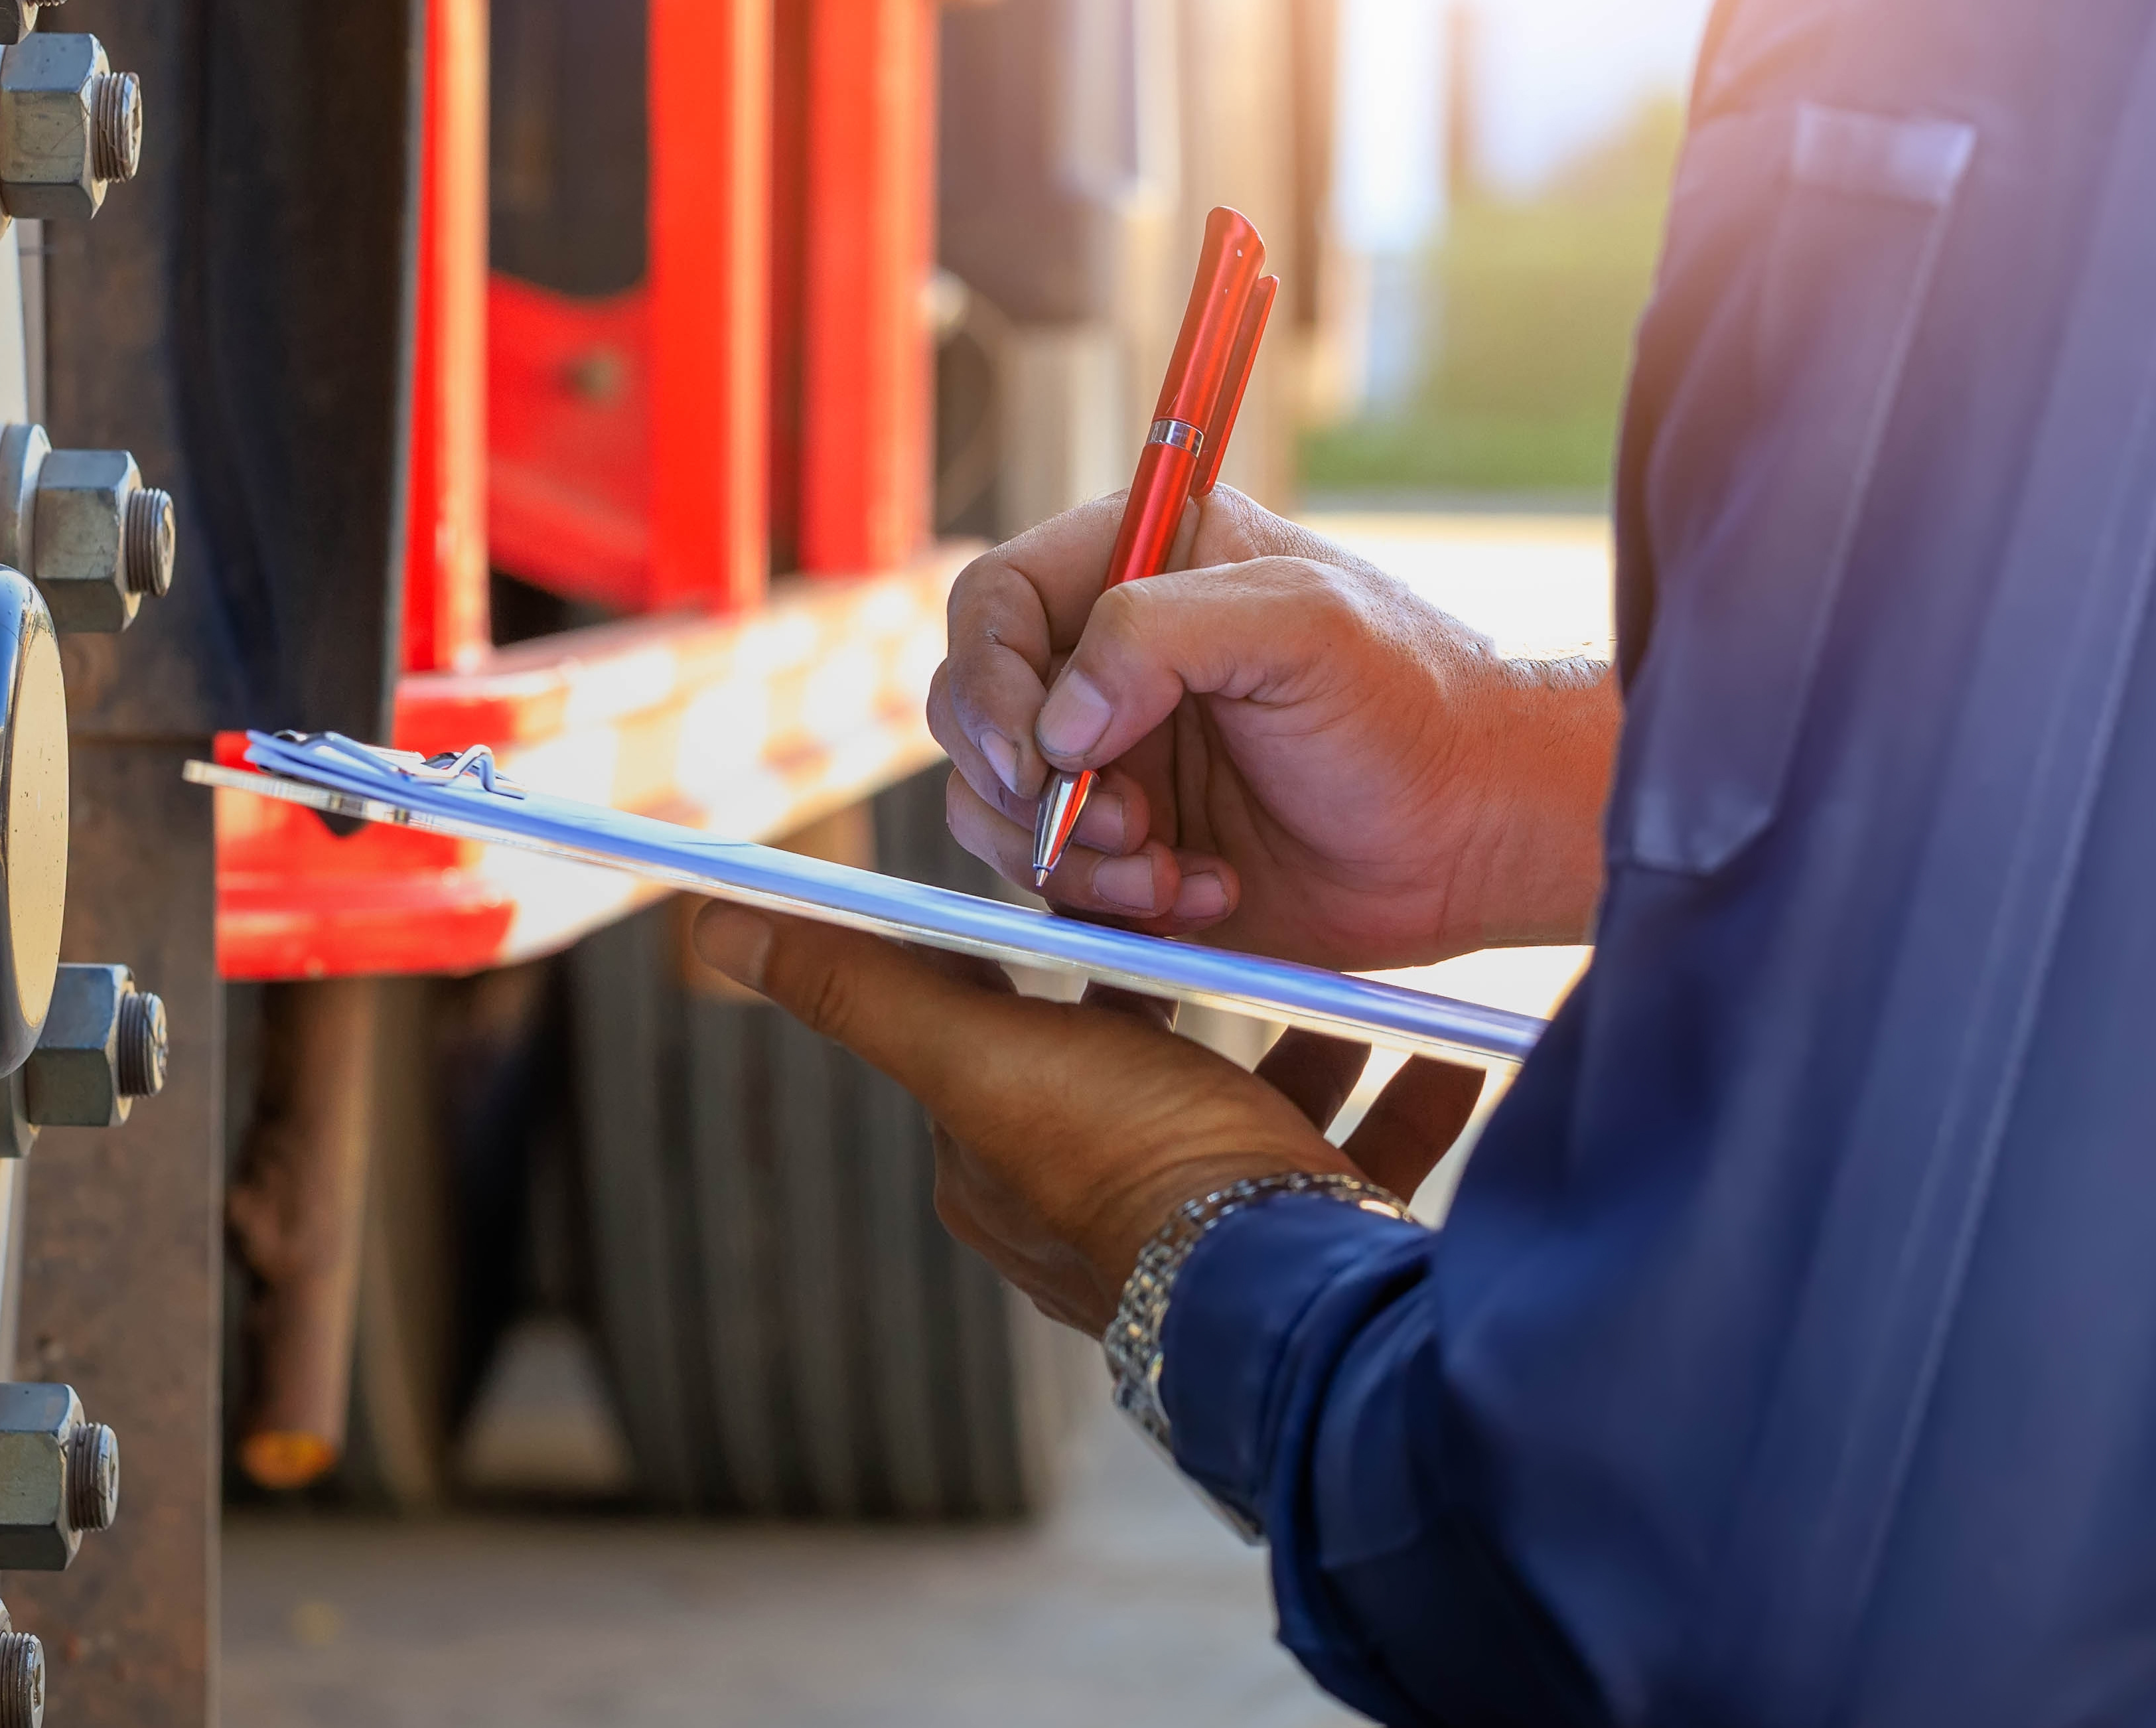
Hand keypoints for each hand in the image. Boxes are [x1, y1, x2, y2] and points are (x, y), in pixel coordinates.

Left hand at [690, 905, 1488, 1332]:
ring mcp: (1205, 1230)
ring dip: (1311, 1033)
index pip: (1014, 1016)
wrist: (1279, 1292)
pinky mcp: (1303, 1246)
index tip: (1114, 863)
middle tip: (1249, 901)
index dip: (1061, 935)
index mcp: (1004, 1160)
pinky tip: (1445, 1049)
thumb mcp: (977, 1050)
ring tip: (1357, 971)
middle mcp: (1093, 1203)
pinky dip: (1396, 1098)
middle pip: (1145, 1054)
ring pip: (1257, 1101)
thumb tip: (710, 922)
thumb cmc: (1122, 1162)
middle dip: (1202, 978)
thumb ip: (856, 984)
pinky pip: (1353, 1156)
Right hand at [927, 490, 1616, 969]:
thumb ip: (1159, 633)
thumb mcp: (1303, 625)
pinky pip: (1054, 884)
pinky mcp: (1125, 848)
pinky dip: (1112, 905)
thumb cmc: (1413, 706)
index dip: (990, 681)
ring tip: (1171, 873)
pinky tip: (1207, 896)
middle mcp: (1108, 659)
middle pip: (971, 712)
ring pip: (996, 809)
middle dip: (1025, 785)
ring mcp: (1111, 756)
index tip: (1038, 758)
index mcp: (1142, 565)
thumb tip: (1057, 721)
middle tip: (1125, 822)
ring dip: (1070, 858)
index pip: (994, 603)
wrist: (1477, 836)